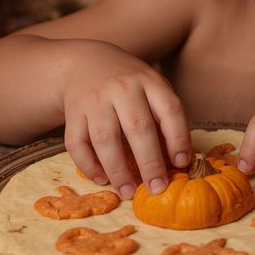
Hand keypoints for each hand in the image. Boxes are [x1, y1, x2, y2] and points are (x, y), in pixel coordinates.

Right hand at [60, 40, 192, 199]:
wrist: (85, 63)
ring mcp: (94, 99)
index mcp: (149, 81)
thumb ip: (166, 117)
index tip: (182, 164)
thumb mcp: (153, 88)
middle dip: (149, 162)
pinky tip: (101, 178)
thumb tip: (180, 160)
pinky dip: (88, 165)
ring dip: (118, 170)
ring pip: (105, 139)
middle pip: (138, 127)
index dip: (179, 138)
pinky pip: (77, 143)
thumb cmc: (129, 84)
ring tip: (128, 191)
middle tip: (157, 188)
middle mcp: (122, 88)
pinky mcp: (72, 112)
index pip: (170, 109)